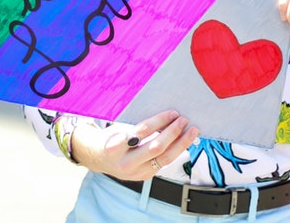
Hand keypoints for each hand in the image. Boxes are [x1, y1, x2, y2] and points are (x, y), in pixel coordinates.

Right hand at [73, 110, 198, 180]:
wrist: (97, 158)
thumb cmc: (110, 138)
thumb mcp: (118, 129)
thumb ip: (138, 127)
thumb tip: (166, 116)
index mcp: (116, 146)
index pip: (142, 132)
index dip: (159, 121)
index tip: (172, 112)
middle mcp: (126, 162)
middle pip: (156, 148)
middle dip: (173, 132)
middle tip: (184, 119)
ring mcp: (136, 173)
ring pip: (164, 159)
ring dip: (181, 143)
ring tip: (192, 131)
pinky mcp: (144, 177)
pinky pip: (163, 163)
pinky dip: (175, 151)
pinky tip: (184, 141)